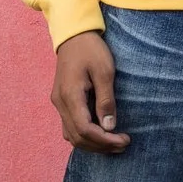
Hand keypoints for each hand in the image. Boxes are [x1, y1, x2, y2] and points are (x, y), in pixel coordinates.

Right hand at [51, 30, 129, 152]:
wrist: (73, 35)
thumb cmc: (91, 50)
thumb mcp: (104, 71)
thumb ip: (106, 100)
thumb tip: (109, 127)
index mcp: (70, 96)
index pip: (85, 130)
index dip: (104, 140)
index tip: (123, 140)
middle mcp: (60, 103)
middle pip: (77, 137)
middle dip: (100, 146)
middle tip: (123, 145)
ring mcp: (58, 103)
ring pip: (71, 135)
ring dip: (92, 144)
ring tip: (114, 144)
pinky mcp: (61, 101)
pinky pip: (70, 127)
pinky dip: (84, 135)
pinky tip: (100, 134)